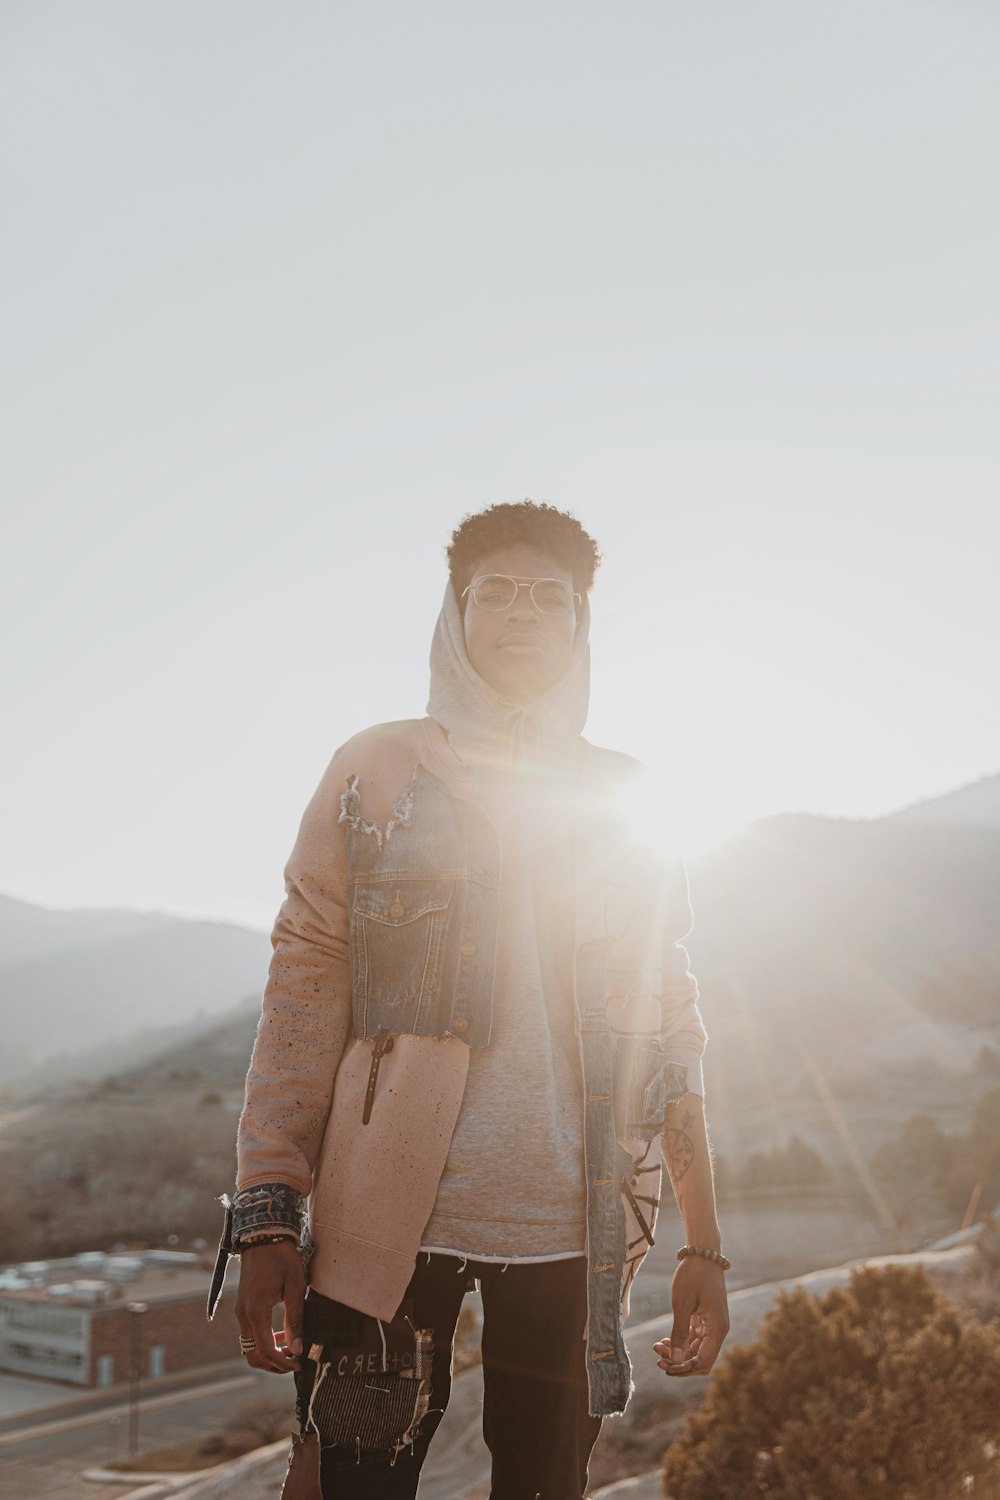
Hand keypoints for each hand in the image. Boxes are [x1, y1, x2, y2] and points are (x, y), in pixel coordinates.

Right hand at [234, 1239, 304, 1373]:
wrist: (263, 1236)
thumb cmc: (282, 1258)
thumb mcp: (295, 1287)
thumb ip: (295, 1320)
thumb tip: (298, 1349)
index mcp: (256, 1311)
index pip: (266, 1350)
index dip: (282, 1363)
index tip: (299, 1364)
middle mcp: (243, 1314)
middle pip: (253, 1355)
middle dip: (273, 1364)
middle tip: (295, 1361)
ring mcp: (240, 1311)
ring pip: (249, 1347)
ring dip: (268, 1353)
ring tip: (291, 1348)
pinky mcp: (242, 1307)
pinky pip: (250, 1334)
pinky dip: (264, 1341)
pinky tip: (281, 1334)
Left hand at [653, 1255, 729, 1376]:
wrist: (702, 1253)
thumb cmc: (693, 1275)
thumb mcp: (682, 1304)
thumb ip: (679, 1333)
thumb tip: (675, 1361)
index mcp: (717, 1329)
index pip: (703, 1362)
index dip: (684, 1369)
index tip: (665, 1367)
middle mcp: (718, 1330)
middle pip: (700, 1360)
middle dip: (679, 1363)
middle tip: (657, 1360)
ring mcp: (712, 1325)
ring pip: (696, 1350)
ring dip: (677, 1353)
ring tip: (656, 1347)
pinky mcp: (705, 1319)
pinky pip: (694, 1339)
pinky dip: (680, 1342)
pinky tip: (663, 1340)